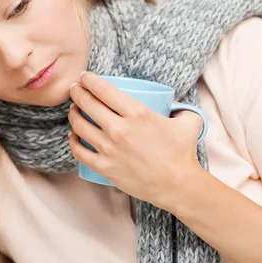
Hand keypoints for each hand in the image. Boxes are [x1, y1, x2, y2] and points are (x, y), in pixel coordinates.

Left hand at [68, 71, 203, 208]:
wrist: (177, 185)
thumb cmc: (182, 153)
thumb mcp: (188, 122)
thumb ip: (181, 107)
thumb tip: (174, 102)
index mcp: (138, 113)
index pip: (103, 90)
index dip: (89, 79)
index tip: (84, 77)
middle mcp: (120, 129)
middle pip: (88, 104)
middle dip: (77, 92)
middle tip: (75, 89)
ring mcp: (110, 149)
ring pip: (79, 125)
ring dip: (73, 113)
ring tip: (74, 109)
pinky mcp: (104, 167)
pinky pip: (79, 151)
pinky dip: (73, 141)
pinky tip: (74, 135)